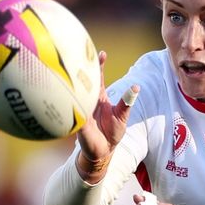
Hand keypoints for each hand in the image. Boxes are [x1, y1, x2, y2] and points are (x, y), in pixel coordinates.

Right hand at [73, 51, 138, 176]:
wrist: (102, 151)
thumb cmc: (112, 132)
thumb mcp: (121, 116)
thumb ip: (127, 102)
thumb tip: (136, 87)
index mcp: (99, 98)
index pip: (98, 78)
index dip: (99, 66)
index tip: (101, 53)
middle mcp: (88, 101)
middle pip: (83, 82)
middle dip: (82, 68)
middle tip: (80, 53)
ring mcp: (81, 110)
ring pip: (76, 94)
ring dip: (73, 82)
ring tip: (70, 67)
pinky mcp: (78, 122)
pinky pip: (74, 111)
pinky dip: (72, 104)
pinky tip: (68, 95)